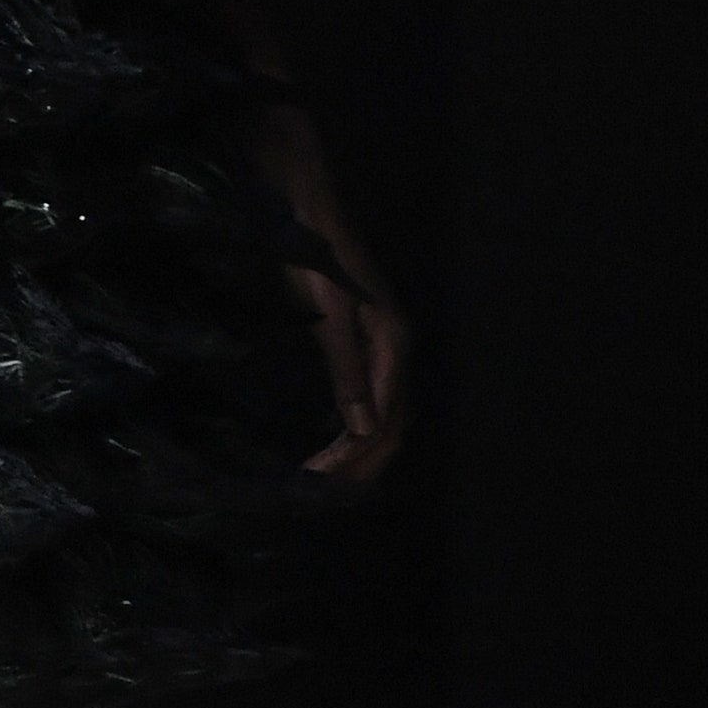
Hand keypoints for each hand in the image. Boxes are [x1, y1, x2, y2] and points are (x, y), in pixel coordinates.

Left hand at [296, 244, 411, 488]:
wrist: (311, 216)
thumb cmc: (319, 263)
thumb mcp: (332, 318)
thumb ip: (348, 371)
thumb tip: (364, 430)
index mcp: (395, 348)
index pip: (385, 423)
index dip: (354, 458)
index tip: (317, 481)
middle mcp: (396, 353)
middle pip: (390, 426)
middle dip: (358, 464)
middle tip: (318, 491)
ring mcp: (382, 348)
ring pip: (381, 415)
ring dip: (357, 451)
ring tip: (326, 478)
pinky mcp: (363, 342)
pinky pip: (368, 397)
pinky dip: (353, 427)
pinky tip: (335, 441)